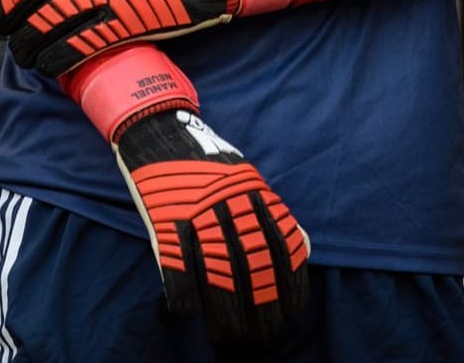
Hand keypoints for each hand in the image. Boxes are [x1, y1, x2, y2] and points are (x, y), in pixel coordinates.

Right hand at [114, 105, 310, 340]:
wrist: (157, 126)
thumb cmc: (205, 160)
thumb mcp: (248, 176)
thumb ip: (275, 212)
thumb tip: (305, 249)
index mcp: (253, 193)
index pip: (281, 248)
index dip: (288, 286)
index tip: (288, 315)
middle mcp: (229, 203)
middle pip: (252, 265)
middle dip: (261, 307)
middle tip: (263, 336)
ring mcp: (195, 210)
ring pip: (217, 271)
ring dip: (225, 311)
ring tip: (229, 337)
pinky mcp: (163, 216)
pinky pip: (176, 264)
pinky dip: (182, 293)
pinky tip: (187, 314)